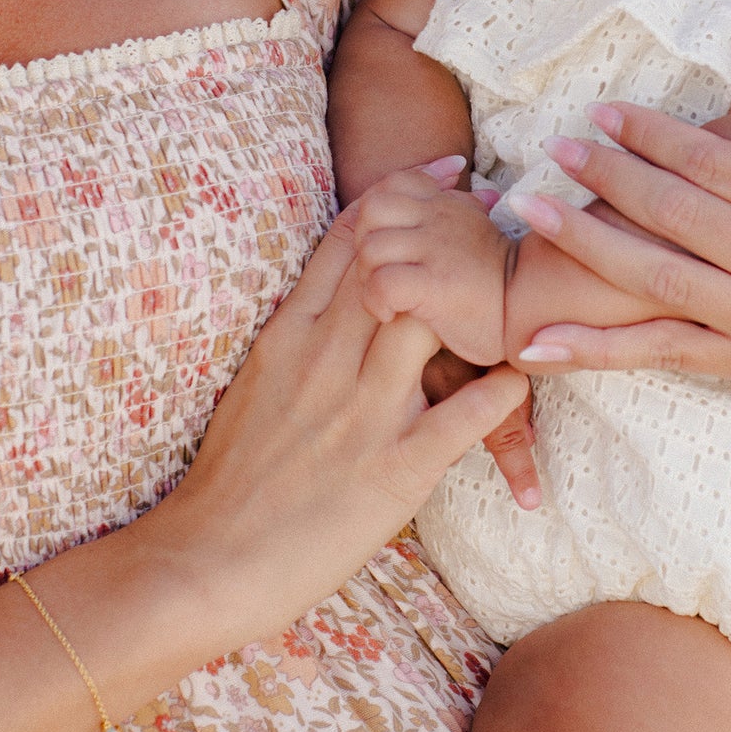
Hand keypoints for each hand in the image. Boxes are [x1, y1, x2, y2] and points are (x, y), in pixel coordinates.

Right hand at [147, 204, 528, 647]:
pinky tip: (525, 373)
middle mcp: (326, 363)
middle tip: (494, 199)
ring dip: (477, 297)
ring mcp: (361, 414)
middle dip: (447, 227)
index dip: (400, 200)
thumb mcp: (254, 387)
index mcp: (290, 338)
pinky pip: (459, 420)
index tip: (441, 169)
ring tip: (517, 275)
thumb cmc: (230, 480)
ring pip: (428, 325)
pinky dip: (497, 393)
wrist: (206, 562)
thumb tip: (331, 299)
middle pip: (395, 269)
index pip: (349, 246)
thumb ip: (296, 339)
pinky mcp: (392, 471)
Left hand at [354, 168, 511, 365]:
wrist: (531, 311)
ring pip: (371, 246)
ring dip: (367, 276)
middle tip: (376, 271)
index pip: (393, 183)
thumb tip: (453, 169)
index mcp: (446, 205)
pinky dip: (376, 300)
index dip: (376, 208)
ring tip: (383, 297)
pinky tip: (389, 313)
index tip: (390, 242)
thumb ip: (459, 201)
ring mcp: (436, 250)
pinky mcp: (435, 284)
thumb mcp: (478, 225)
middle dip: (363, 241)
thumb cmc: (499, 280)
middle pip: (371, 209)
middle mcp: (439, 219)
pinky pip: (383, 282)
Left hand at [511, 86, 730, 424]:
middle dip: (608, 177)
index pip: (716, 164)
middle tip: (556, 148)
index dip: (653, 136)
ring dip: (585, 245)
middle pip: (676, 216)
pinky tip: (539, 343)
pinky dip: (597, 351)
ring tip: (531, 212)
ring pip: (657, 281)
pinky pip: (663, 354)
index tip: (605, 114)